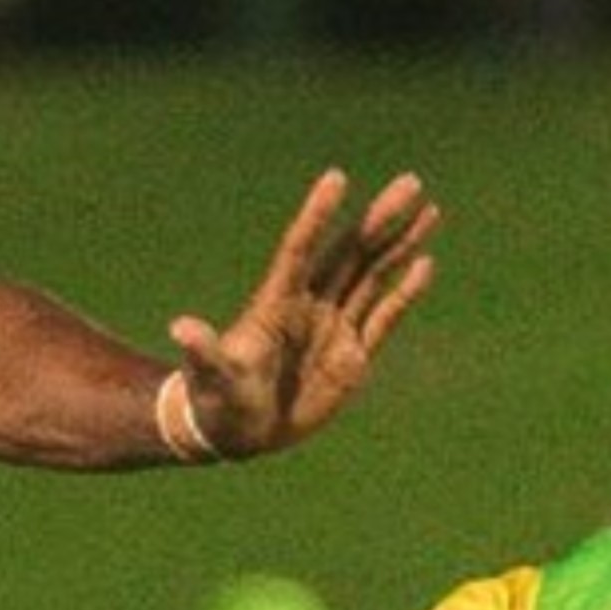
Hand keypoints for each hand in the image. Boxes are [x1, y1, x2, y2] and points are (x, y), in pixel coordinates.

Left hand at [171, 168, 439, 457]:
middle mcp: (310, 305)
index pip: (301, 248)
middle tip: (411, 182)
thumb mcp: (210, 376)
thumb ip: (204, 352)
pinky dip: (405, 292)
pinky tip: (425, 263)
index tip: (337, 178)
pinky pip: (384, 316)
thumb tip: (181, 329)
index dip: (318, 215)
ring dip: (401, 244)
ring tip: (429, 209)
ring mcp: (335, 326)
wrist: (238, 431)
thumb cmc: (216, 400)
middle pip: (351, 251)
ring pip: (374, 275)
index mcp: (276, 303)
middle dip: (380, 217)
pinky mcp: (353, 355)